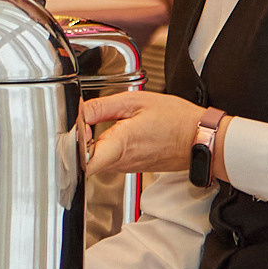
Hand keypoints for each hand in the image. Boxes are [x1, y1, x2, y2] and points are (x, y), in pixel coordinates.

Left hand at [79, 91, 204, 175]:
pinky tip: (108, 130)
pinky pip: (106, 158)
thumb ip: (100, 107)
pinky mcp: (129, 166)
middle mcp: (119, 162)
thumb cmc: (175, 119)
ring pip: (93, 159)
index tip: (67, 132)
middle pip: (82, 159)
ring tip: (92, 124)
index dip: (67, 148)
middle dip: (74, 141)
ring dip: (87, 143)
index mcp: (119, 145)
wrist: (200, 139)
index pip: (82, 162)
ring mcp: (124, 166)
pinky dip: (101, 146)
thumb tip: (76, 112)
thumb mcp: (134, 102)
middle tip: (78, 121)